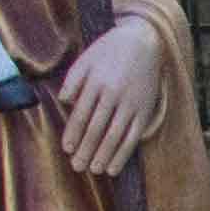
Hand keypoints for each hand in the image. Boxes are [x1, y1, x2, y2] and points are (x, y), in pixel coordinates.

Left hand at [47, 20, 162, 177]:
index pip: (82, 114)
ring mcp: (132, 103)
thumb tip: (64, 102)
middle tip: (77, 167)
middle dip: (86, 150)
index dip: (73, 133)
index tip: (67, 149)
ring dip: (104, 155)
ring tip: (94, 170)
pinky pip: (133, 136)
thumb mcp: (85, 59)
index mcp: (97, 82)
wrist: (144, 40)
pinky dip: (124, 153)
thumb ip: (73, 81)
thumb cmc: (109, 50)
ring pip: (116, 135)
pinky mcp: (145, 110)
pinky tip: (114, 167)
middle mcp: (114, 94)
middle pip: (97, 128)